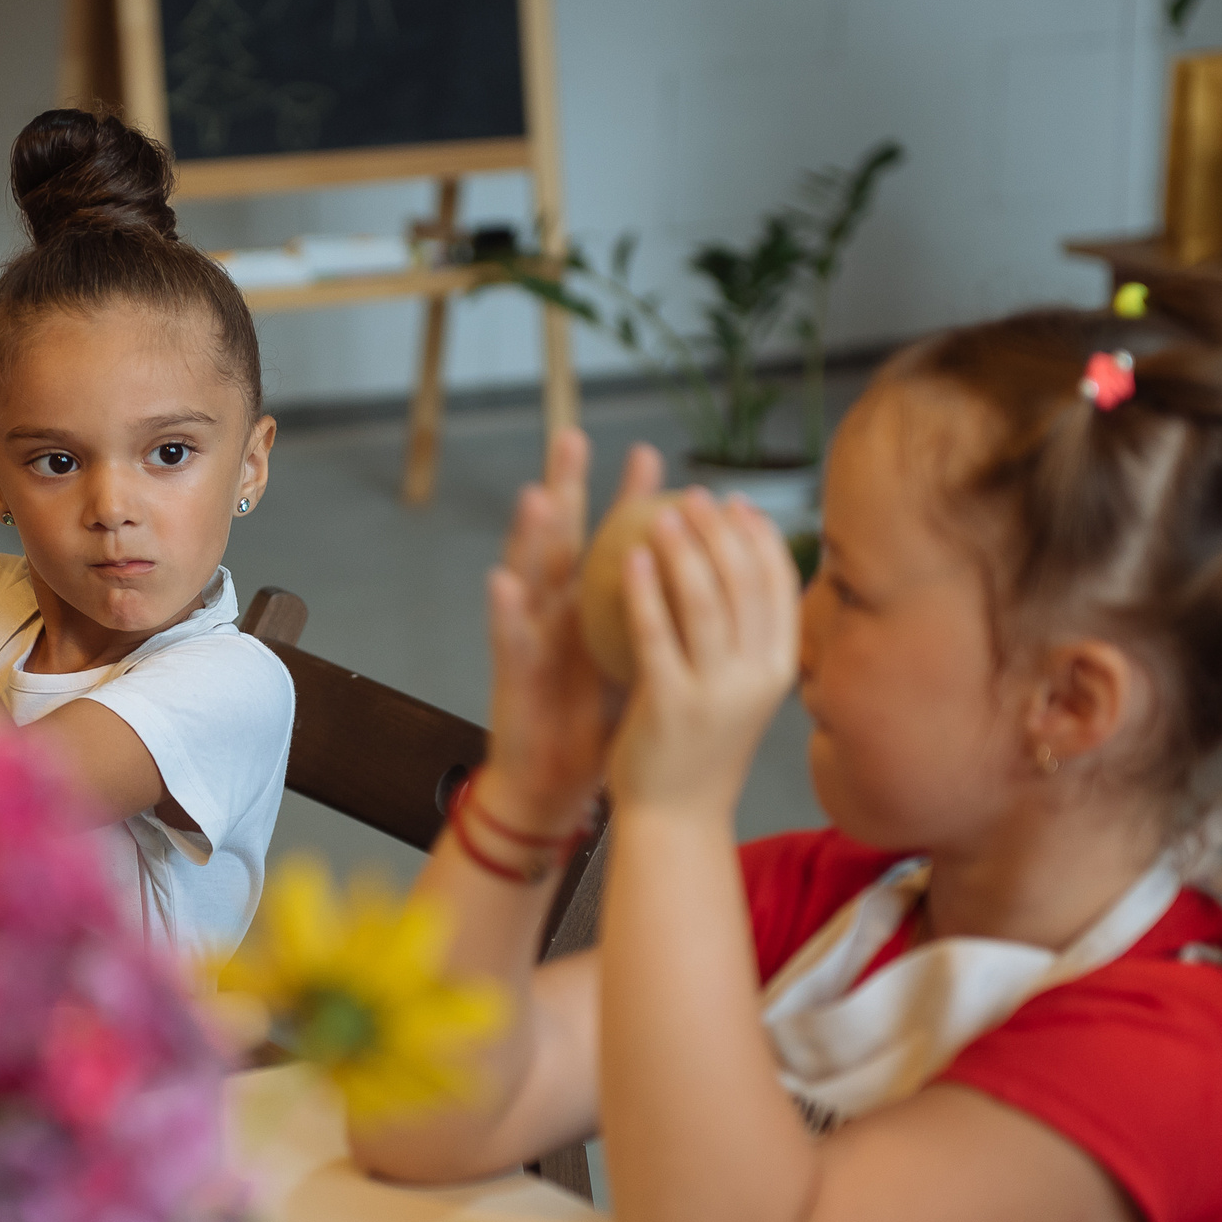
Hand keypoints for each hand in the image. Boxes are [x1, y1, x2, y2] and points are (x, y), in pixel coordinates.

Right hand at [478, 431, 660, 828]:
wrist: (558, 784)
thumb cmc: (602, 722)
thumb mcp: (643, 658)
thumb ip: (667, 616)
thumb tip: (718, 584)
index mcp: (593, 605)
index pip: (613, 541)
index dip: (629, 500)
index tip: (652, 453)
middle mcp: (559, 612)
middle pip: (564, 539)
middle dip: (566, 487)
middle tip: (571, 436)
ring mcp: (532, 639)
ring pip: (530, 578)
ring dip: (531, 536)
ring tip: (539, 494)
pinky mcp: (513, 675)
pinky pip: (508, 640)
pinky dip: (504, 611)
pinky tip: (503, 581)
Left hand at [607, 491, 798, 818]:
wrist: (676, 818)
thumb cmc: (702, 746)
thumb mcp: (743, 689)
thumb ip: (748, 636)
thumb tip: (745, 568)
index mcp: (781, 668)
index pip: (781, 586)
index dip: (760, 537)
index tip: (736, 503)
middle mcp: (757, 678)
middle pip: (746, 584)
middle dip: (721, 530)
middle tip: (693, 497)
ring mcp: (716, 693)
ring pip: (705, 602)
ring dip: (683, 548)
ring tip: (660, 513)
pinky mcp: (670, 705)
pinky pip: (656, 633)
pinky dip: (644, 590)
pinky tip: (629, 558)